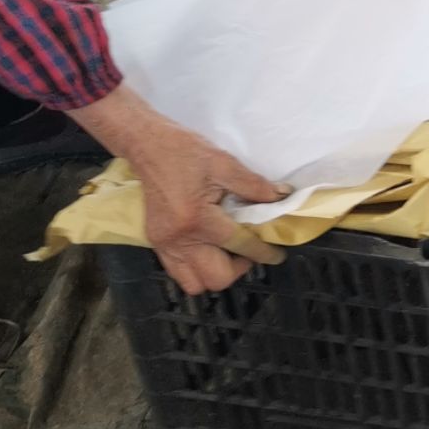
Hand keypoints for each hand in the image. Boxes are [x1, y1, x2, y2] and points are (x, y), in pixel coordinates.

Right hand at [72, 86, 287, 294]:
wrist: (147, 146)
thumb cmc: (185, 151)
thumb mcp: (224, 163)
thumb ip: (254, 185)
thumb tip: (282, 197)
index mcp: (198, 219)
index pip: (240, 245)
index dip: (264, 252)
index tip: (276, 254)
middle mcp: (179, 239)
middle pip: (216, 278)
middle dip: (238, 269)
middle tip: (248, 251)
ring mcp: (164, 244)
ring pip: (194, 283)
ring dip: (215, 273)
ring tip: (227, 252)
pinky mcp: (156, 243)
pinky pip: (178, 271)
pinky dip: (196, 268)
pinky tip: (207, 247)